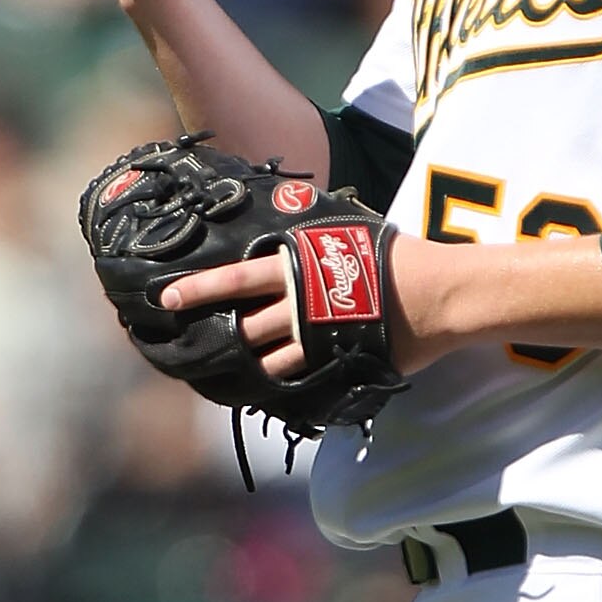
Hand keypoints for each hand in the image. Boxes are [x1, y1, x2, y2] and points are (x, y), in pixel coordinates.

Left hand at [162, 237, 454, 378]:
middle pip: (242, 326)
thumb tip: (284, 215)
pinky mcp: (332, 361)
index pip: (234, 280)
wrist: (434, 293)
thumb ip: (307, 234)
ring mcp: (313, 337)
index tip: (167, 299)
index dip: (198, 289)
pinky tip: (261, 386)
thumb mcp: (343, 232)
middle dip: (215, 336)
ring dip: (244, 364)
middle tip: (189, 344)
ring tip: (225, 370)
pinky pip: (293, 377)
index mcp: (294, 266)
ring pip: (263, 358)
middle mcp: (296, 303)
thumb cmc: (393, 255)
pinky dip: (275, 381)